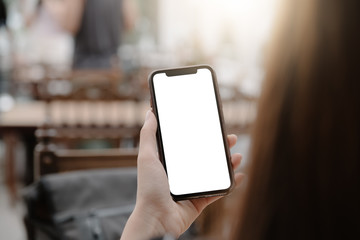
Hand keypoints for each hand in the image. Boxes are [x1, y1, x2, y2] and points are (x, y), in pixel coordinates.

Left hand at [121, 110, 243, 239]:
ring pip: (214, 172)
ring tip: (237, 156)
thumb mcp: (147, 157)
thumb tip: (150, 113)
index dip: (201, 135)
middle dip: (220, 147)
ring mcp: (192, 187)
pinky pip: (219, 191)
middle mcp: (182, 174)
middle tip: (230, 138)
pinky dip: (230, 184)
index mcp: (171, 163)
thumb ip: (148, 135)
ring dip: (228, 164)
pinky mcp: (200, 201)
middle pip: (205, 157)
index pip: (189, 145)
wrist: (156, 219)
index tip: (212, 126)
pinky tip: (239, 175)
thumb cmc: (149, 189)